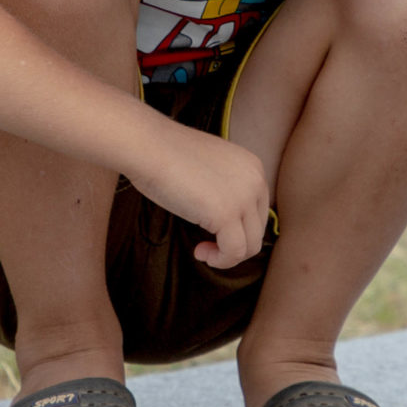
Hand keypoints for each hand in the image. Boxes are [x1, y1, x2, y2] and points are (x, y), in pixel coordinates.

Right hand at [125, 123, 269, 269]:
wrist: (148, 146)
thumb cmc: (167, 155)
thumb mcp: (210, 169)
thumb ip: (226, 188)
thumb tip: (228, 221)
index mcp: (253, 167)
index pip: (258, 212)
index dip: (238, 229)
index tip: (213, 232)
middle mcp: (255, 180)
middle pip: (256, 230)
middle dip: (233, 244)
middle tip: (206, 245)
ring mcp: (243, 197)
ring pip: (249, 245)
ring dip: (226, 256)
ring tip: (203, 251)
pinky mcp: (226, 214)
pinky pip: (234, 252)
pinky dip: (219, 260)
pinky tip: (199, 252)